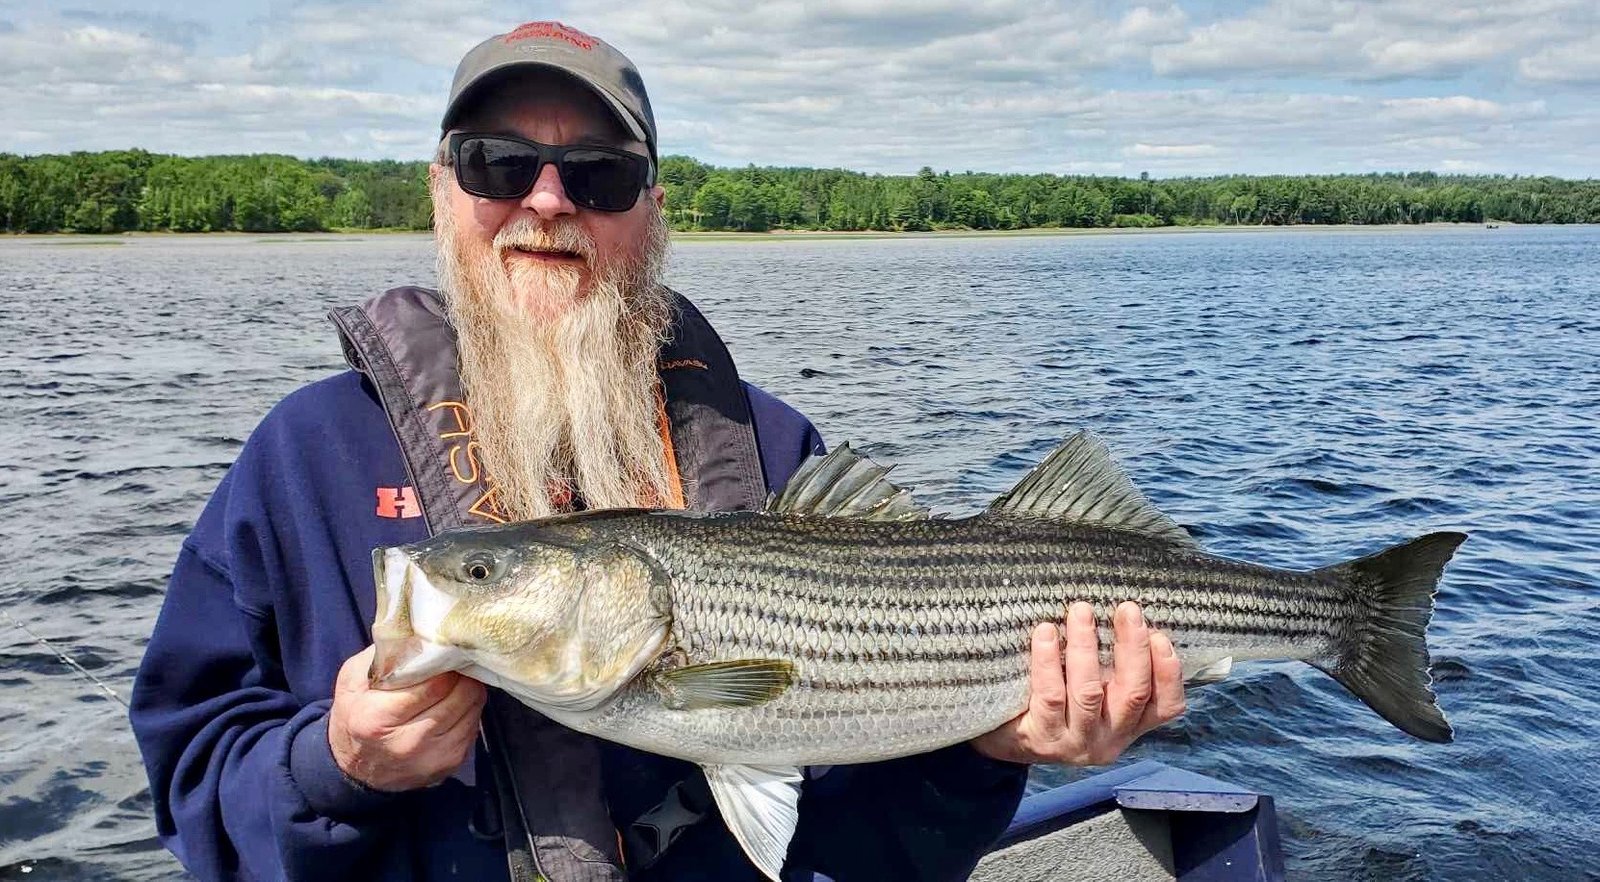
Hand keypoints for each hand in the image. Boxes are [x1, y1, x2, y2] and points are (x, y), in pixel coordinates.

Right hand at [327, 645, 486, 790]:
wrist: (357, 767)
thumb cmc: (355, 713)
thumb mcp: (354, 678)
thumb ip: (387, 653)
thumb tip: (422, 629)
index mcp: (377, 719)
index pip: (434, 684)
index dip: (444, 661)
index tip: (445, 648)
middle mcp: (409, 743)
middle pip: (460, 694)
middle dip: (460, 673)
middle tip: (454, 660)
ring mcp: (434, 756)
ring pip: (473, 707)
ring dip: (467, 689)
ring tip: (454, 680)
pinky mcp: (452, 763)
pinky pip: (474, 723)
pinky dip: (468, 708)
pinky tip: (453, 701)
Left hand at [972, 601, 1184, 765]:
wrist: (1009, 740)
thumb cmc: (1060, 702)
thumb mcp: (1096, 689)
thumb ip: (1115, 667)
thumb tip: (1129, 616)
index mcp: (1130, 725)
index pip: (1167, 706)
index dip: (1169, 672)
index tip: (1159, 635)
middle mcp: (1109, 740)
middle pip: (1133, 693)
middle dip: (1133, 647)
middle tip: (1127, 609)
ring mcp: (1076, 742)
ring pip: (1089, 692)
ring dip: (1086, 647)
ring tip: (1081, 611)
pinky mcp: (1042, 738)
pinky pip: (1050, 695)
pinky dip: (1048, 661)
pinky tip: (1045, 634)